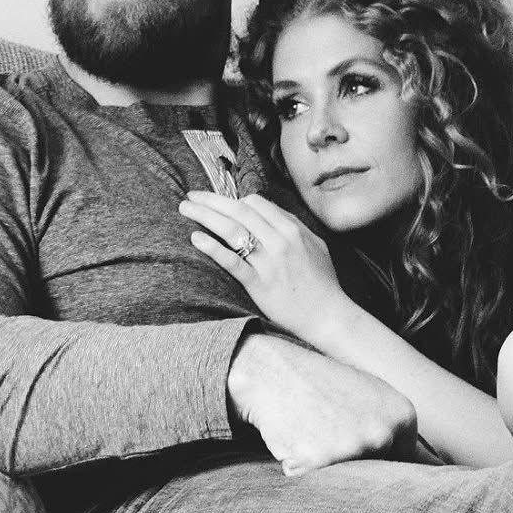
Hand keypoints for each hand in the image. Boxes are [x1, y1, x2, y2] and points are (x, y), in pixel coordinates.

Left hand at [181, 193, 346, 347]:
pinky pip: (231, 261)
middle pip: (238, 210)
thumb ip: (294, 226)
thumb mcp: (316, 245)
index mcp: (292, 229)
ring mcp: (268, 262)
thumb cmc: (323, 283)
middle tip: (190, 196)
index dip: (233, 200)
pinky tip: (196, 239)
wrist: (328, 316)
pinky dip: (212, 248)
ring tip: (185, 209)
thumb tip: (273, 212)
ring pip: (231, 230)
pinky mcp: (258, 284)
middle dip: (211, 200)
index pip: (255, 203)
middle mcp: (279, 241)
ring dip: (204, 215)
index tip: (218, 203)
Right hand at [226, 332, 416, 477]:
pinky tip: (296, 439)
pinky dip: (302, 470)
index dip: (376, 459)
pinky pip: (314, 485)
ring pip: (346, 483)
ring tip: (313, 433)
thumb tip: (435, 470)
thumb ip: (397, 427)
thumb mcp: (371, 394)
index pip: (403, 464)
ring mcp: (352, 449)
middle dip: (355, 467)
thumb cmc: (321, 384)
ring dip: (328, 469)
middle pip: (377, 478)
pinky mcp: (318, 463)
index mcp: (403, 416)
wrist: (271, 372)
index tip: (355, 441)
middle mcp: (383, 433)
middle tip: (330, 435)